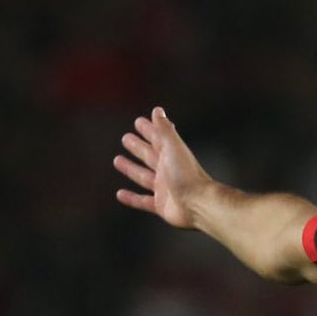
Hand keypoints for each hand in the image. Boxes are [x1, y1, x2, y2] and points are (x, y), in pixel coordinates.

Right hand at [113, 107, 210, 228]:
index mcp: (172, 156)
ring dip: (131, 169)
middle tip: (126, 138)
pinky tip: (120, 194)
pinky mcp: (161, 205)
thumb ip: (164, 130)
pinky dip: (132, 198)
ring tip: (117, 160)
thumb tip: (157, 110)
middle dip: (139, 147)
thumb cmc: (186, 174)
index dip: (149, 130)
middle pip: (150, 156)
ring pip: (144, 176)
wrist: (198, 203)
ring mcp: (165, 188)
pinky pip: (143, 201)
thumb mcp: (173, 147)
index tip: (139, 121)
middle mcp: (169, 171)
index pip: (158, 139)